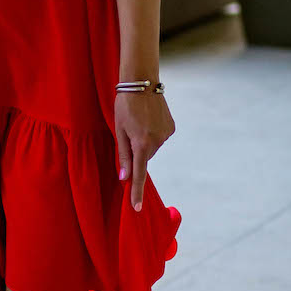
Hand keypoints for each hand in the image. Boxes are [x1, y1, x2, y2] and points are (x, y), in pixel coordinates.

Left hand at [115, 90, 174, 211]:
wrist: (142, 81)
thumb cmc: (125, 105)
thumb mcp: (119, 130)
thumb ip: (123, 156)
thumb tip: (125, 178)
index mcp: (141, 144)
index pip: (139, 174)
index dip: (136, 192)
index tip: (136, 208)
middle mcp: (157, 142)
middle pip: (144, 158)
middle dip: (137, 151)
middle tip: (130, 131)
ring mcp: (166, 134)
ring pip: (152, 148)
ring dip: (145, 141)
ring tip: (139, 121)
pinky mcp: (171, 127)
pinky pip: (159, 138)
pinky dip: (153, 134)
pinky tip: (148, 119)